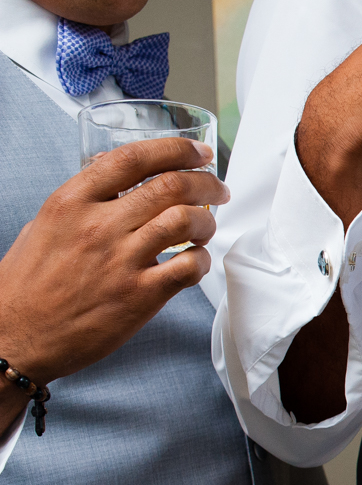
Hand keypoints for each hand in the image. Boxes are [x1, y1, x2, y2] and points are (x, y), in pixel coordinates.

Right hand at [0, 137, 226, 434]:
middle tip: (217, 189)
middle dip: (206, 182)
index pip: (133, 158)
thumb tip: (114, 177)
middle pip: (170, 185)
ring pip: (187, 220)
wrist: (17, 335)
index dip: (175, 149)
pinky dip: (203, 259)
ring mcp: (122, 261)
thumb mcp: (46, 225)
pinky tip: (197, 260)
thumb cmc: (28, 285)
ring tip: (208, 226)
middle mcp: (99, 226)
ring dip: (208, 220)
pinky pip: (190, 267)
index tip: (198, 152)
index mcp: (72, 201)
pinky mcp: (140, 296)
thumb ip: (83, 200)